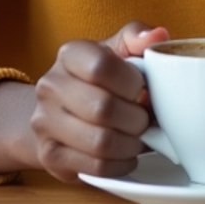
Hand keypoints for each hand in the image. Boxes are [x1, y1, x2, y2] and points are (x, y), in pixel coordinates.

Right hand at [0, 22, 168, 179]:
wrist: (59, 111)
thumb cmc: (99, 79)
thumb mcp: (116, 50)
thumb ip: (138, 37)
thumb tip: (159, 36)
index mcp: (69, 54)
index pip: (102, 66)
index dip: (131, 82)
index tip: (142, 88)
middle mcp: (50, 86)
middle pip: (103, 108)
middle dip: (136, 119)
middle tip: (145, 120)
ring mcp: (45, 122)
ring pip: (100, 142)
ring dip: (131, 144)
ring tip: (138, 138)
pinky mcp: (50, 155)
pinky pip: (95, 167)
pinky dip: (121, 164)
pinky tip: (126, 154)